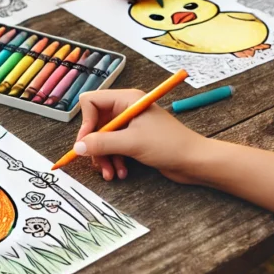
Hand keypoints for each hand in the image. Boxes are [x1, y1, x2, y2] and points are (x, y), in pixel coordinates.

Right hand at [73, 89, 206, 183]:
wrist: (195, 161)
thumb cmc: (169, 145)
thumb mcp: (132, 143)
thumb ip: (102, 143)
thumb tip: (78, 147)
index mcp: (126, 100)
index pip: (91, 102)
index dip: (86, 123)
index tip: (87, 143)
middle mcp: (126, 109)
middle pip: (95, 123)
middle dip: (95, 145)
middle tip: (97, 163)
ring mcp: (130, 125)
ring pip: (103, 139)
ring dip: (104, 157)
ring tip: (111, 174)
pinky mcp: (134, 139)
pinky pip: (114, 147)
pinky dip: (114, 160)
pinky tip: (121, 173)